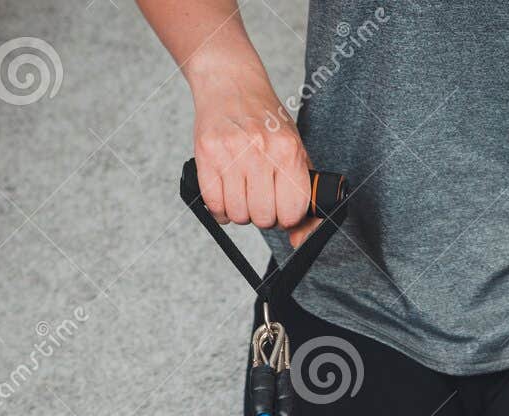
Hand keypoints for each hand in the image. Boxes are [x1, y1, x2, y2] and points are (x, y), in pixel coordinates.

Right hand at [189, 56, 316, 243]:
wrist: (231, 83)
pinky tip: (225, 191)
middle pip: (264, 218)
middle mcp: (261, 151)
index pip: (292, 212)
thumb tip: (299, 240)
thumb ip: (301, 194)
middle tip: (259, 196)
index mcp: (288, 151)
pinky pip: (214, 204)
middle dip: (262, 215)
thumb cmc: (265, 120)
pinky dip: (220, 208)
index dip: (286, 217)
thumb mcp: (293, 150)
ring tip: (242, 189)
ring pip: (238, 215)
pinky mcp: (207, 154)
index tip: (281, 207)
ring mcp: (232, 152)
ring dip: (240, 211)